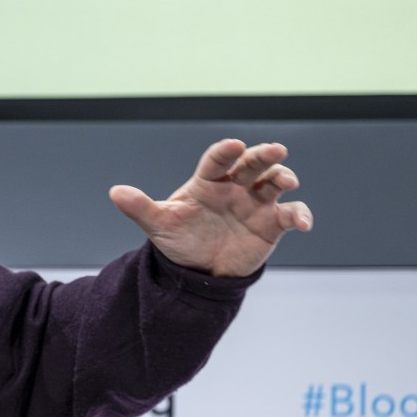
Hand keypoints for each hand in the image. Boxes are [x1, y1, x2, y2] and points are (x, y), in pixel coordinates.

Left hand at [108, 139, 312, 276]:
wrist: (198, 270)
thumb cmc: (179, 239)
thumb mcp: (158, 225)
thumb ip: (140, 207)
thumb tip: (115, 192)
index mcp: (207, 182)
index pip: (217, 161)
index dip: (225, 152)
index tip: (234, 146)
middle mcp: (234, 187)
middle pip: (252, 165)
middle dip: (263, 156)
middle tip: (276, 151)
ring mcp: (255, 203)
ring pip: (274, 183)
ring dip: (282, 178)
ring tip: (287, 181)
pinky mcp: (272, 224)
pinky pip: (290, 214)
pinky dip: (300, 214)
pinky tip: (302, 222)